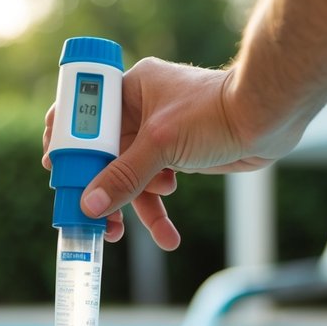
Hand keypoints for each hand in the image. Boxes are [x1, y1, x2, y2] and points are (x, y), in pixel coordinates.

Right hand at [55, 58, 281, 250]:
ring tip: (120, 235)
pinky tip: (166, 232)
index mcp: (129, 90)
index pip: (84, 114)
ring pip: (129, 175)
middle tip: (88, 217)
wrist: (269, 118)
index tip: (58, 171)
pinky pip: (153, 186)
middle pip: (103, 154)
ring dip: (129, 207)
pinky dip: (156, 209)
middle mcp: (139, 110)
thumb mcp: (162, 145)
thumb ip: (124, 176)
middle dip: (98, 188)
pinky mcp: (176, 156)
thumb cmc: (216, 112)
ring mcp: (158, 135)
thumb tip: (89, 204)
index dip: (69, 143)